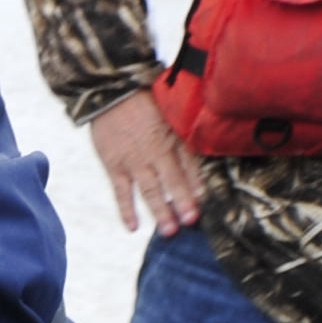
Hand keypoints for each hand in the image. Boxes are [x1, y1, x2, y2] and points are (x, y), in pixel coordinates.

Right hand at [90, 88, 204, 234]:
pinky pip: (121, 191)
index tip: (207, 202)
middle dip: (184, 202)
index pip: (192, 165)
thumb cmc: (146, 98)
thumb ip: (189, 127)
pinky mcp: (114, 165)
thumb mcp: (174, 108)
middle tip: (192, 222)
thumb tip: (210, 138)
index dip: (199, 184)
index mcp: (174, 137)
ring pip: (150, 190)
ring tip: (169, 231)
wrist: (111, 91)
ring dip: (160, 211)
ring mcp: (134, 161)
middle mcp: (156, 151)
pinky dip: (126, 209)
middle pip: (173, 181)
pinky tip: (133, 227)